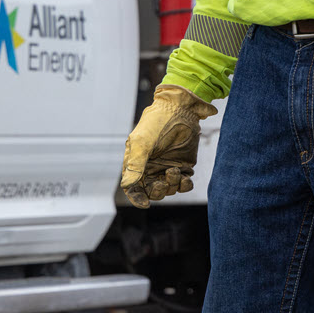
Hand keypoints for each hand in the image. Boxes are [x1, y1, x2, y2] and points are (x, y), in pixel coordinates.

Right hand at [121, 84, 216, 208]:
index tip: (145, 203)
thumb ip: (135, 165)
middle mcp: (151, 167)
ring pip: (168, 189)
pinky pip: (183, 184)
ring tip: (174, 170)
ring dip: (172, 185)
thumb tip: (127, 186)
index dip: (137, 198)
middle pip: (152, 192)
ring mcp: (167, 167)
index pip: (133, 187)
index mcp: (136, 162)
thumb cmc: (157, 122)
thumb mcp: (142, 142)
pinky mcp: (183, 165)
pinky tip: (186, 178)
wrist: (181, 109)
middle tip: (163, 183)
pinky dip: (184, 185)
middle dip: (157, 192)